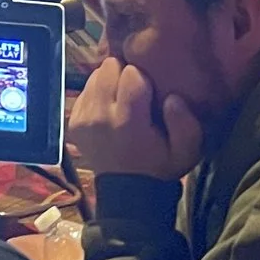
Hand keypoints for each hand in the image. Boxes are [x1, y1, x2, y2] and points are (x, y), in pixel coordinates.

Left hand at [67, 56, 202, 182]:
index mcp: (127, 122)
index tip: (150, 91)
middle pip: (109, 67)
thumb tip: (172, 98)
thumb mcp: (186, 152)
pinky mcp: (73, 121)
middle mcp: (100, 117)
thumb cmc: (160, 168)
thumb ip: (186, 125)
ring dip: (110, 81)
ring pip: (95, 75)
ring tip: (122, 99)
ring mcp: (82, 119)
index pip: (131, 73)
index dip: (143, 77)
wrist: (128, 192)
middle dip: (124, 74)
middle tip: (136, 91)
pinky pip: (86, 89)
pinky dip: (99, 93)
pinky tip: (110, 108)